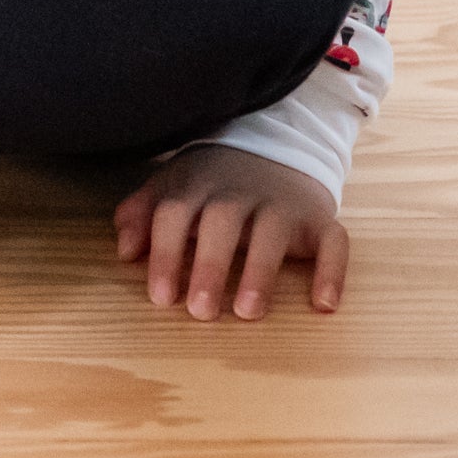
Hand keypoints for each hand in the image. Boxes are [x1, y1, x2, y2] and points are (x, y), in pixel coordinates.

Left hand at [114, 143, 348, 319]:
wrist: (279, 145)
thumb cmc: (215, 183)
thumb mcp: (175, 187)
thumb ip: (145, 213)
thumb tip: (123, 249)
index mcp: (198, 185)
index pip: (174, 213)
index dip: (165, 253)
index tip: (160, 297)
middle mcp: (240, 191)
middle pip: (222, 221)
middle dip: (210, 265)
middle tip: (200, 311)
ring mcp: (283, 203)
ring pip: (273, 231)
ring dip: (261, 271)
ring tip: (248, 311)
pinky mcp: (320, 219)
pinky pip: (333, 241)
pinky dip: (332, 271)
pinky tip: (324, 304)